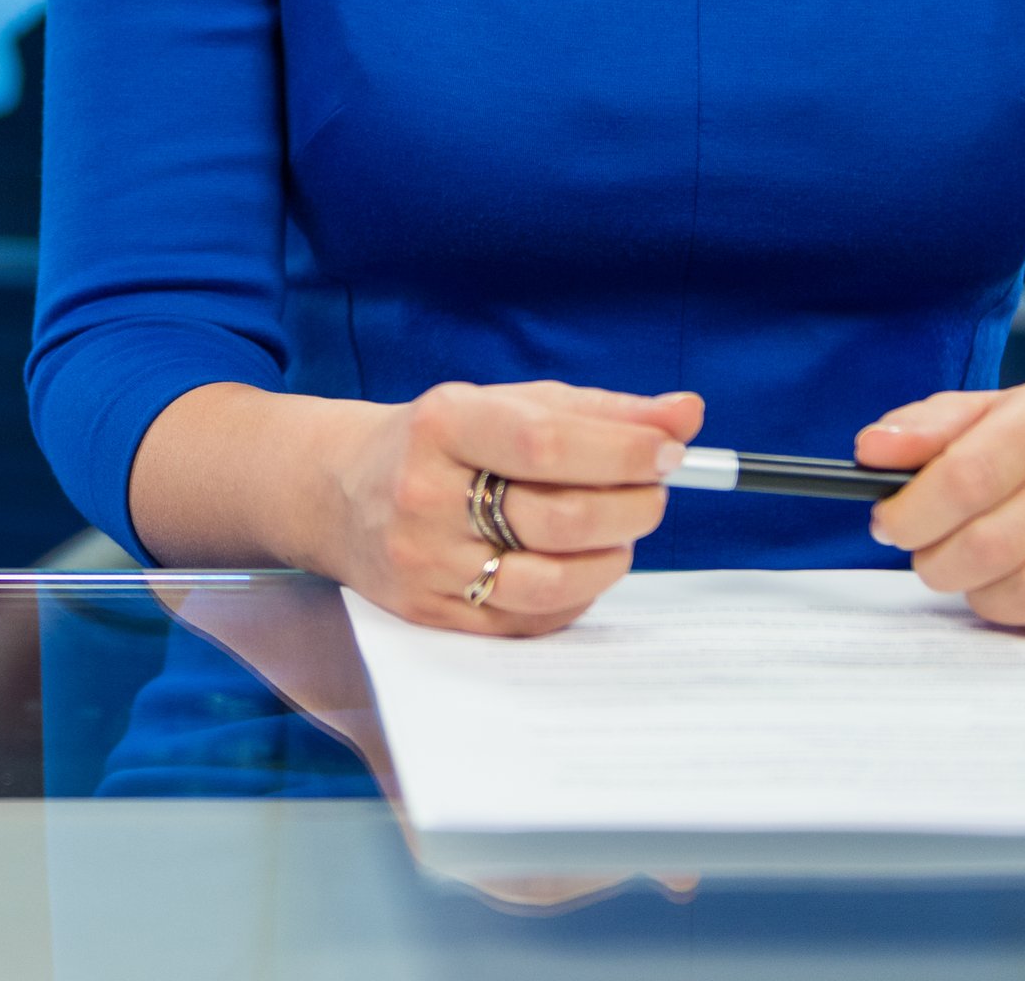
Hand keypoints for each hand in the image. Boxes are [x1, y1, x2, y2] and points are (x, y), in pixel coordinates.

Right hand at [310, 381, 702, 634]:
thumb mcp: (507, 404)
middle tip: (655, 490)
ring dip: (612, 556)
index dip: (620, 450)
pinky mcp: (433, 615)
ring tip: (620, 530)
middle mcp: (424, 497)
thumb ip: (600, 410)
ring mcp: (426, 564)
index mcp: (441, 426)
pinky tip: (581, 564)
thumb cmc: (440, 442)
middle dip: (631, 505)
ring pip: (552, 580)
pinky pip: (533, 620)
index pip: (544, 442)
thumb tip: (686, 414)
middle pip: (558, 518)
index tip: (669, 451)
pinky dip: (578, 593)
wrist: (339, 492)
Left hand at [857, 383, 1024, 636]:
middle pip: (990, 543)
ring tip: (974, 571)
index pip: (966, 477)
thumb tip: (872, 450)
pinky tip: (1023, 584)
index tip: (888, 524)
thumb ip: (922, 428)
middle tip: (926, 554)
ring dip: (981, 593)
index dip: (913, 511)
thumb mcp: (985, 415)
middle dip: (936, 560)